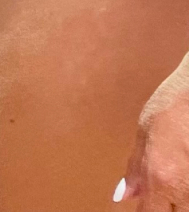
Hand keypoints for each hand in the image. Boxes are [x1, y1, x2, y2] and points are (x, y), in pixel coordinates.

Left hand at [125, 55, 188, 207]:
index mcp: (160, 179)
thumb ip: (135, 169)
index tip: (144, 207)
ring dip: (181, 201)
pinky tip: (185, 177)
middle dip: (168, 209)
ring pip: (188, 207)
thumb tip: (124, 195)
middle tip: (163, 196)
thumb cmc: (172, 106)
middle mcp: (185, 190)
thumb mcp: (144, 133)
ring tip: (176, 180)